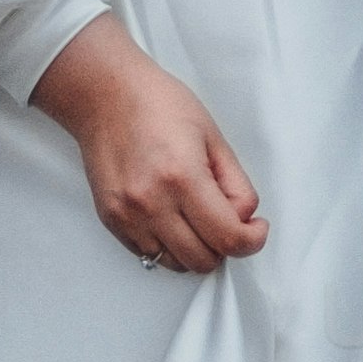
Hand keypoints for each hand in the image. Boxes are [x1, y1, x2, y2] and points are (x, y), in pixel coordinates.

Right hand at [29, 14, 267, 273]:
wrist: (107, 96)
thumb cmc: (160, 106)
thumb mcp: (213, 137)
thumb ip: (235, 183)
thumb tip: (244, 218)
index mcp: (183, 177)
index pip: (228, 237)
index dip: (252, 240)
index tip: (256, 229)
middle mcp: (152, 203)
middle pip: (203, 260)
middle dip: (225, 246)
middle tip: (227, 221)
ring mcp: (128, 216)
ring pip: (175, 265)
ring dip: (196, 250)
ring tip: (198, 218)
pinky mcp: (112, 221)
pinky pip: (149, 255)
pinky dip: (169, 247)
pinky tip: (174, 219)